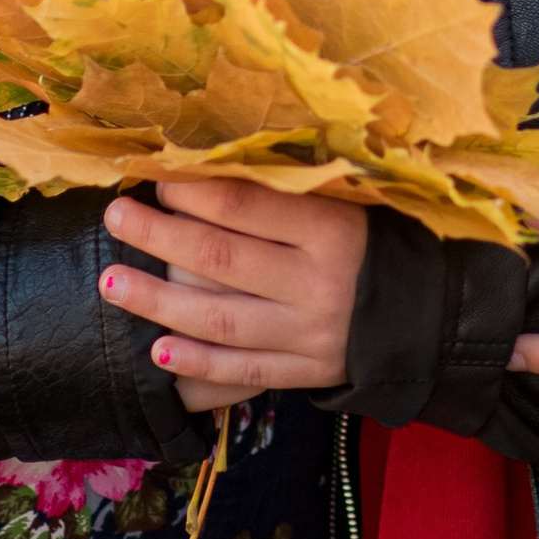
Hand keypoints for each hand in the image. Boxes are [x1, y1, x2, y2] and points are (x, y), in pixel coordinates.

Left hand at [99, 175, 366, 410]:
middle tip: (117, 217)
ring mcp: (309, 334)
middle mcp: (318, 283)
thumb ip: (285, 192)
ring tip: (112, 283)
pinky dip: (198, 363)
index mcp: (332, 229)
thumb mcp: (346, 203)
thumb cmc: (371, 242)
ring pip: (222, 320)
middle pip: (222, 259)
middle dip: (159, 237)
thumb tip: (203, 166)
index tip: (157, 178)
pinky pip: (243, 371)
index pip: (247, 205)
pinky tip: (157, 351)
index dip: (194, 190)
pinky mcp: (305, 373)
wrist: (426, 314)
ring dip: (158, 303)